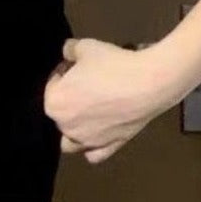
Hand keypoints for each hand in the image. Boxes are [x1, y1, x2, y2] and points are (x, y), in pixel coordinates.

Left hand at [43, 37, 179, 163]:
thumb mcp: (87, 48)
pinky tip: (98, 136)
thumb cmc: (112, 64)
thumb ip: (71, 50)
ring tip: (87, 112)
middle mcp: (66, 127)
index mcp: (54, 103)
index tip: (75, 64)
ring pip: (70, 141)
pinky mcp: (110, 147)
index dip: (63, 72)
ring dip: (73, 128)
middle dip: (69, 98)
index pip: (52, 85)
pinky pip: (94, 154)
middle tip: (86, 82)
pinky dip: (93, 147)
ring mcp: (87, 141)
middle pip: (60, 112)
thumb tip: (67, 50)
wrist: (148, 83)